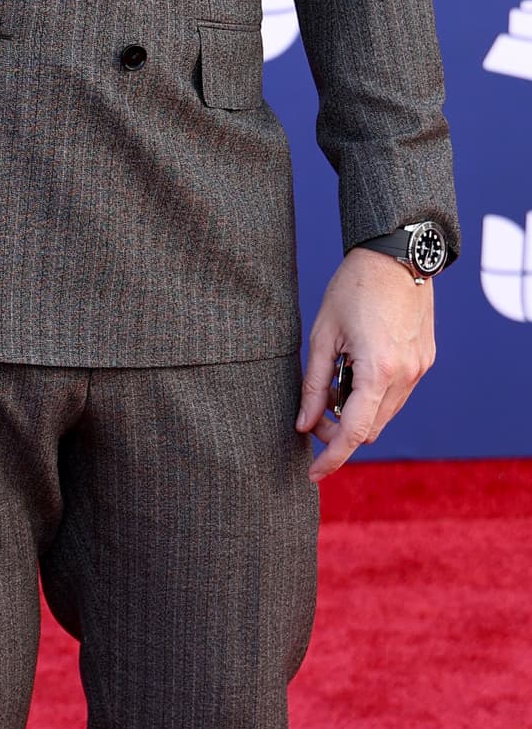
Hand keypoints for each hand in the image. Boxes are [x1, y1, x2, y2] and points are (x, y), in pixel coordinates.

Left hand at [295, 246, 435, 481]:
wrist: (396, 256)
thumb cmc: (353, 288)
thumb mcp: (323, 334)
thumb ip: (314, 383)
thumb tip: (304, 424)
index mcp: (378, 371)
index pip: (353, 433)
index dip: (331, 458)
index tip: (312, 473)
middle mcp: (406, 377)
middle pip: (369, 429)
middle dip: (338, 430)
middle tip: (312, 412)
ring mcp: (419, 370)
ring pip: (384, 414)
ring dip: (356, 412)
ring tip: (333, 382)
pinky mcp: (425, 361)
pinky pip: (397, 395)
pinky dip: (373, 396)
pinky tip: (354, 371)